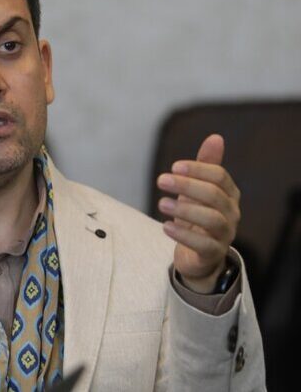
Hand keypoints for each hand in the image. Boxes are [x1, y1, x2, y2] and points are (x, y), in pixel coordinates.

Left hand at [156, 134, 240, 292]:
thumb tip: (216, 137)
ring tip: (161, 203)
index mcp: (229, 194)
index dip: (198, 169)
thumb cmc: (197, 216)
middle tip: (161, 180)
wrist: (197, 255)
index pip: (219, 176)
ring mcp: (225, 234)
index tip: (174, 166)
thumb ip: (206, 165)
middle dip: (187, 186)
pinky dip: (184, 235)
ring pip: (212, 220)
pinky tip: (166, 226)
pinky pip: (204, 245)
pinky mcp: (213, 254)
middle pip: (214, 195)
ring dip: (185, 209)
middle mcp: (231, 213)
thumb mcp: (198, 190)